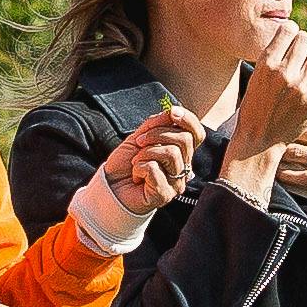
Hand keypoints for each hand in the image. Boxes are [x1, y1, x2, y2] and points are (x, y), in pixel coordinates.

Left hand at [94, 108, 202, 226]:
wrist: (109, 187)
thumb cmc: (125, 164)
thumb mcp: (140, 136)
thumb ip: (156, 124)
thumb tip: (172, 112)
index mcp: (180, 153)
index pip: (196, 133)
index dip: (188, 119)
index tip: (172, 113)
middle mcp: (182, 168)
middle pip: (185, 140)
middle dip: (157, 134)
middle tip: (139, 142)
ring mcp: (176, 183)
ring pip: (171, 153)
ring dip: (146, 153)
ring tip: (136, 161)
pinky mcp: (164, 195)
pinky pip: (155, 169)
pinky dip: (139, 168)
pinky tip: (136, 176)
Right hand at [231, 26, 306, 168]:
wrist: (258, 140)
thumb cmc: (255, 106)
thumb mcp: (256, 76)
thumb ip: (273, 57)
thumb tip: (291, 33)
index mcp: (266, 62)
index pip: (289, 28)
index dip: (292, 33)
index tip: (292, 43)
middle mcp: (283, 72)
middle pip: (306, 38)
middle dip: (305, 46)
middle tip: (302, 58)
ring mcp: (300, 87)